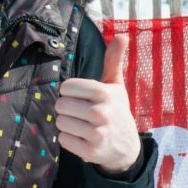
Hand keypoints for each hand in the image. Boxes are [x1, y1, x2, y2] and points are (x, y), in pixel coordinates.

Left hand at [55, 34, 140, 174]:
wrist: (126, 147)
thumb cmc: (116, 110)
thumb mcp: (116, 85)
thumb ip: (113, 60)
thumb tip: (122, 35)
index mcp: (105, 93)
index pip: (67, 87)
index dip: (70, 92)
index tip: (82, 97)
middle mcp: (101, 113)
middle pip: (61, 104)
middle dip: (67, 108)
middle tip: (81, 113)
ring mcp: (96, 134)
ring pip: (60, 122)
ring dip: (67, 124)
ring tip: (81, 125)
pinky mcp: (90, 152)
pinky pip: (63, 139)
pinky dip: (69, 139)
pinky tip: (82, 138)